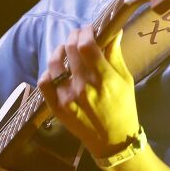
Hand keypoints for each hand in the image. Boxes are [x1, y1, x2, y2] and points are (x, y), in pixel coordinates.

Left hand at [37, 26, 139, 158]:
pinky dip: (48, 72)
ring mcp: (67, 98)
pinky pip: (44, 84)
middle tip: (78, 35)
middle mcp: (83, 86)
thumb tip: (113, 31)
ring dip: (59, 51)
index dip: (85, 32)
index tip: (89, 29)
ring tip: (64, 49)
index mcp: (103, 79)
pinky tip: (55, 70)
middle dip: (74, 36)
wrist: (113, 141)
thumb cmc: (124, 108)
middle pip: (70, 50)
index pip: (86, 45)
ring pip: (54, 64)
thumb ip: (115, 55)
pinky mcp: (57, 108)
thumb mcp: (125, 80)